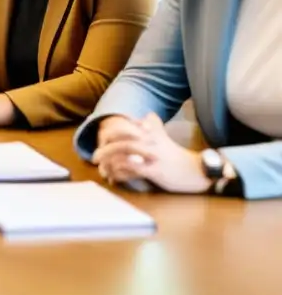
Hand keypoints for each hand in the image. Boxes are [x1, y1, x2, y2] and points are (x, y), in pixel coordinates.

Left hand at [92, 113, 211, 193]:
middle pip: (120, 140)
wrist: (200, 171)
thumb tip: (147, 115)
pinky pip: (132, 169)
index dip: (109, 135)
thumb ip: (155, 127)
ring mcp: (153, 156)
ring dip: (109, 162)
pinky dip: (120, 174)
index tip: (101, 144)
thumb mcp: (166, 139)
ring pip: (124, 153)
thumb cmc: (179, 158)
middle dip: (105, 149)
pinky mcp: (156, 171)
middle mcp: (150, 142)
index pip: (124, 128)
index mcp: (150, 134)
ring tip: (103, 170)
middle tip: (95, 158)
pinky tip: (114, 179)